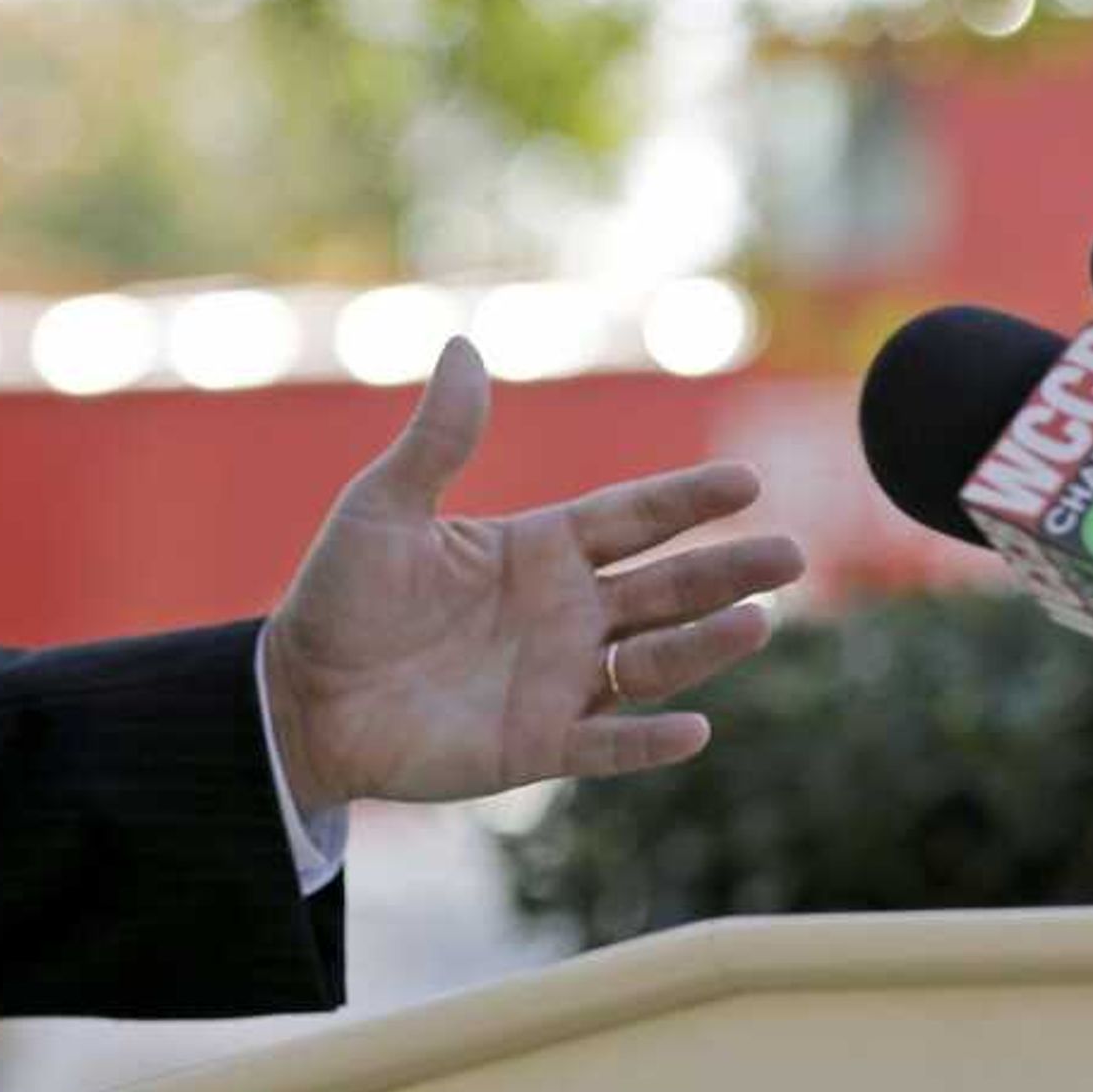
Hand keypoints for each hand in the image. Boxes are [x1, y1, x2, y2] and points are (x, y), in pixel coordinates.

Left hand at [258, 337, 800, 813]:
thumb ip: (437, 438)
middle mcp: (566, 614)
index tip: (747, 482)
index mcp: (539, 550)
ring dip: (705, 645)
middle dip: (727, 572)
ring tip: (757, 622)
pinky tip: (691, 730)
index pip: (632, 518)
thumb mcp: (383, 507)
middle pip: (665, 588)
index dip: (687, 501)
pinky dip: (647, 742)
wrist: (301, 695)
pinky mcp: (535, 746)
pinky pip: (604, 745)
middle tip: (791, 555)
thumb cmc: (342, 596)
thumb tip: (462, 344)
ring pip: (653, 662)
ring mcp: (558, 682)